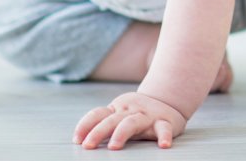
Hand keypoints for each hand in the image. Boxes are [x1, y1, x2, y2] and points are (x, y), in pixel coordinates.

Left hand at [73, 91, 187, 149]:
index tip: (77, 140)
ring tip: (113, 146)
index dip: (85, 126)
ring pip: (132, 122)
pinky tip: (163, 145)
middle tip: (88, 146)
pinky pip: (164, 129)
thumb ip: (104, 124)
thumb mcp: (120, 114)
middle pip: (111, 120)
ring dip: (121, 133)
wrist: (169, 99)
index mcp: (117, 108)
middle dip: (98, 132)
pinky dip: (164, 136)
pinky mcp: (164, 121)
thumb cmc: (138, 113)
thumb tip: (81, 142)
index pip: (97, 114)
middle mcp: (130, 110)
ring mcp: (147, 115)